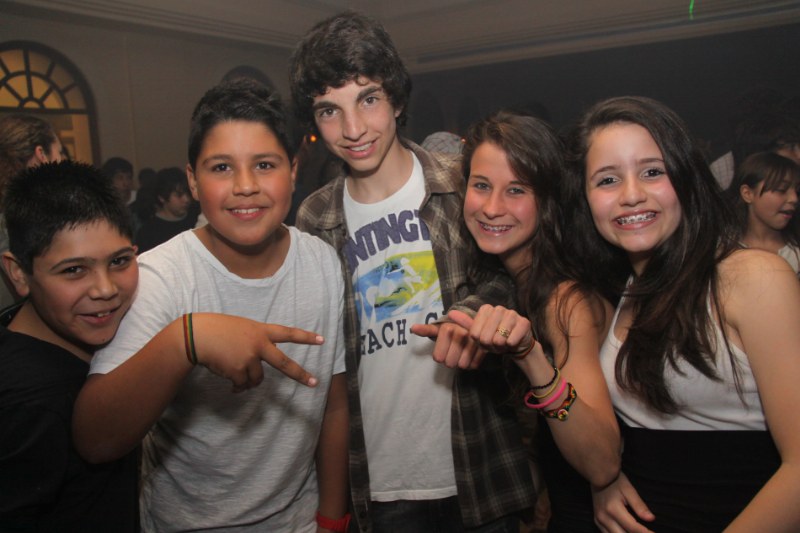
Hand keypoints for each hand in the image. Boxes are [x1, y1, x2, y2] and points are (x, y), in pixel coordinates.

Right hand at [190, 313, 321, 391]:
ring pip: (256, 379)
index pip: (288, 333)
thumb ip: (256, 342)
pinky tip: (228, 380)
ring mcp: (249, 358)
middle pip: (284, 363)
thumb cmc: (217, 330)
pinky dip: (237, 387)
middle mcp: (258, 344)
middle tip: (314, 383)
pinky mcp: (238, 371)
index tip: (322, 340)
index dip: (306, 337)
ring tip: (234, 371)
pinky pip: (243, 385)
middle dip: (300, 374)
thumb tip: (261, 368)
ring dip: (248, 381)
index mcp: (260, 330)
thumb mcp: (241, 328)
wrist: (196, 336)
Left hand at [410, 320, 485, 368]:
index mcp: (447, 329)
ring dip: (461, 362)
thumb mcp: (439, 329)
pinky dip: (471, 363)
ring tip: (462, 353)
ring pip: (462, 365)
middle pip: (450, 363)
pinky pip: (473, 365)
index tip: (444, 349)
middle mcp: (461, 333)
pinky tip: (470, 355)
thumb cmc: (453, 330)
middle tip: (454, 352)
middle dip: (451, 360)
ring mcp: (474, 341)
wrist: (474, 325)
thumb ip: (427, 330)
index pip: (438, 358)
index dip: (440, 356)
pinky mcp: (484, 348)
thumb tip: (413, 328)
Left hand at [448, 305, 532, 354]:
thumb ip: (465, 323)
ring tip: (504, 342)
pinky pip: (512, 340)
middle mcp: (499, 308)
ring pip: (499, 339)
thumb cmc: (494, 338)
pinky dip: (511, 345)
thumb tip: (451, 313)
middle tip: (496, 343)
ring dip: (501, 346)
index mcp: (485, 309)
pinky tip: (513, 342)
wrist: (515, 344)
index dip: (480, 342)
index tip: (485, 340)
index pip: (475, 333)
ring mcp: (512, 314)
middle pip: (486, 337)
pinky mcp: (524, 322)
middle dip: (490, 345)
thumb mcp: (478, 333)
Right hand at [592, 472, 654, 532]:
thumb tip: (651, 519)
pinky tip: (627, 532)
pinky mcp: (596, 521)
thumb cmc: (615, 481)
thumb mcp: (629, 490)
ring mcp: (598, 520)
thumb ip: (639, 505)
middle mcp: (604, 517)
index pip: (633, 527)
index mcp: (612, 509)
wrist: (598, 475)